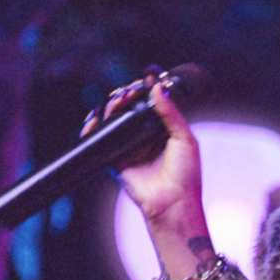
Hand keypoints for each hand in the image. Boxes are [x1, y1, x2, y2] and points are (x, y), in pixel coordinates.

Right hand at [84, 72, 214, 279]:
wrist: (172, 202)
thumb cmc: (186, 174)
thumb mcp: (185, 138)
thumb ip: (171, 113)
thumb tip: (157, 88)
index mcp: (165, 130)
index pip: (152, 103)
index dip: (146, 89)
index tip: (146, 77)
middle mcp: (146, 136)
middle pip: (130, 108)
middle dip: (126, 94)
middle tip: (129, 91)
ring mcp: (130, 146)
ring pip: (114, 119)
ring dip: (111, 106)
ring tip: (117, 101)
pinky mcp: (115, 159)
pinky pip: (101, 140)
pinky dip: (93, 127)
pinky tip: (95, 119)